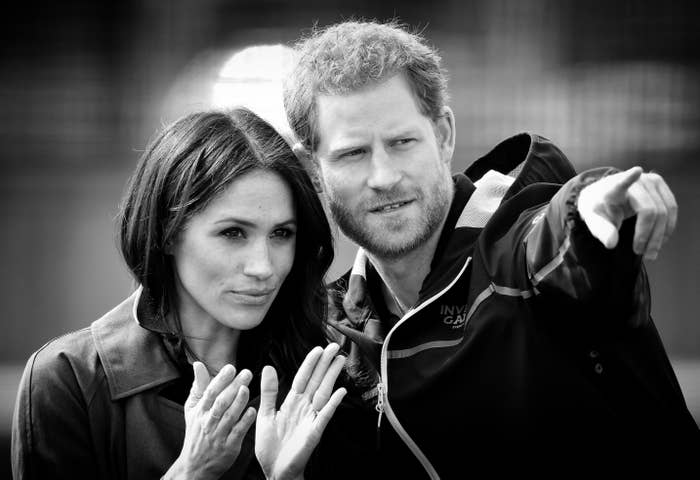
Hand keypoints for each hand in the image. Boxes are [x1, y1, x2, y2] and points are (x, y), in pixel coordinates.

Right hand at [166, 362, 255, 479]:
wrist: (195, 465)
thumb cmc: (196, 433)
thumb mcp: (192, 410)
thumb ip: (198, 387)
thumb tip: (198, 365)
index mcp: (200, 412)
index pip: (210, 393)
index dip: (220, 380)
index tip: (231, 368)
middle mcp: (208, 422)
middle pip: (221, 402)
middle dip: (233, 387)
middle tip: (247, 373)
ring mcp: (219, 435)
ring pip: (229, 416)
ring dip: (239, 402)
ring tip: (247, 389)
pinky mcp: (229, 447)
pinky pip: (238, 432)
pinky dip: (245, 421)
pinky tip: (253, 411)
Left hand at [255, 343, 346, 479]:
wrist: (274, 471)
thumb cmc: (270, 446)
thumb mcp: (265, 415)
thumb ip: (269, 392)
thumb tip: (267, 367)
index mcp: (292, 402)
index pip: (303, 378)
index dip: (310, 363)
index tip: (318, 349)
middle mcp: (304, 407)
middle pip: (316, 381)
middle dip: (325, 364)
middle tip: (335, 347)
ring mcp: (311, 418)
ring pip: (323, 392)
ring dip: (332, 376)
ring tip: (340, 361)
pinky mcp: (315, 432)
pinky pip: (325, 415)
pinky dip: (333, 403)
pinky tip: (340, 391)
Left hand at [577, 166, 677, 259]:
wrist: (602, 194)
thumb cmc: (598, 208)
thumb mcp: (593, 221)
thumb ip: (602, 231)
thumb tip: (611, 243)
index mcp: (612, 188)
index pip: (621, 183)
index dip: (628, 178)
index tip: (636, 172)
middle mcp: (634, 180)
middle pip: (650, 211)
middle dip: (648, 236)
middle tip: (641, 254)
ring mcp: (650, 180)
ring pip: (665, 212)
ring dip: (660, 236)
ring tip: (650, 253)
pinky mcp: (660, 184)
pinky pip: (671, 208)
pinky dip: (666, 227)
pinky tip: (659, 240)